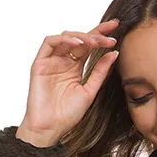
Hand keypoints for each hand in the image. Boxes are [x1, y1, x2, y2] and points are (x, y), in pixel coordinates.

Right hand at [17, 18, 121, 146]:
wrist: (51, 128)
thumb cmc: (68, 114)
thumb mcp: (90, 91)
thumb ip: (100, 72)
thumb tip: (114, 53)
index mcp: (75, 67)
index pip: (89, 46)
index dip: (101, 34)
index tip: (116, 28)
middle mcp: (63, 61)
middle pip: (79, 39)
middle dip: (95, 34)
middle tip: (109, 36)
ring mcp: (51, 61)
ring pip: (65, 37)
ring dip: (81, 36)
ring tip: (94, 42)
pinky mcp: (40, 63)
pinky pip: (50, 43)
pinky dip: (63, 39)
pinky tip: (77, 44)